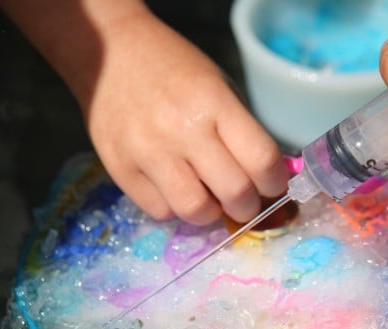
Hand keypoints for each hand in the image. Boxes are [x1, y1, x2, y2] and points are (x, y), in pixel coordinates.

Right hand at [80, 10, 287, 224]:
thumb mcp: (219, 86)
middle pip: (234, 192)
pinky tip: (177, 188)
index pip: (262, 160)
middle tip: (245, 201)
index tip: (273, 185)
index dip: (276, 182)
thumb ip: (242, 131)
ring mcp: (147, 152)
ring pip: (195, 211)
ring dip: (212, 214)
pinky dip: (175, 208)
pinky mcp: (119, 169)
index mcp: (214, 102)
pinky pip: (160, 211)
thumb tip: (266, 178)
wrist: (111, 55)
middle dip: (249, 206)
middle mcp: (182, 129)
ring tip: (211, 200)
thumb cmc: (174, 70)